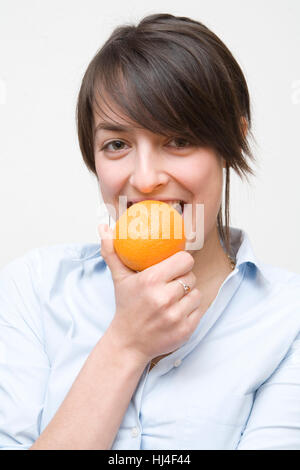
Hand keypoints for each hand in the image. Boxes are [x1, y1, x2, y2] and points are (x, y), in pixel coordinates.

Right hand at [98, 224, 202, 363]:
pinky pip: (199, 311)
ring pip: (197, 294)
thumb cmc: (126, 307)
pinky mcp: (185, 330)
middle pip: (191, 277)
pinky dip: (191, 311)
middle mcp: (163, 298)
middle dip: (183, 279)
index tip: (176, 266)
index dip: (182, 262)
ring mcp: (175, 316)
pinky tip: (177, 312)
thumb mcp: (119, 279)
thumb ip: (112, 251)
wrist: (128, 343)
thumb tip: (103, 227)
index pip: (184, 260)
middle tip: (172, 284)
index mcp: (150, 281)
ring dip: (188, 296)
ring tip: (174, 299)